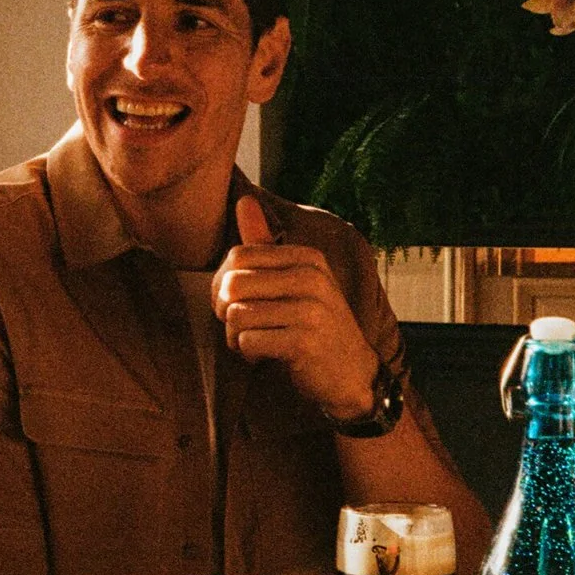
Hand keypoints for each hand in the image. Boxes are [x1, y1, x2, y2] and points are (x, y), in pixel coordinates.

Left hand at [214, 196, 379, 422]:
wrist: (352, 374)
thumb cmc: (314, 324)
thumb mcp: (296, 280)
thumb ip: (266, 243)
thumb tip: (242, 200)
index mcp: (307, 258)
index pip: (237, 256)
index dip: (222, 284)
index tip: (234, 304)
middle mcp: (311, 278)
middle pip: (232, 285)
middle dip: (224, 311)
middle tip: (240, 326)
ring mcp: (310, 310)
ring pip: (236, 315)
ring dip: (235, 336)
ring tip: (254, 342)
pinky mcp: (304, 342)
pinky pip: (247, 341)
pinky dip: (247, 353)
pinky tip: (264, 356)